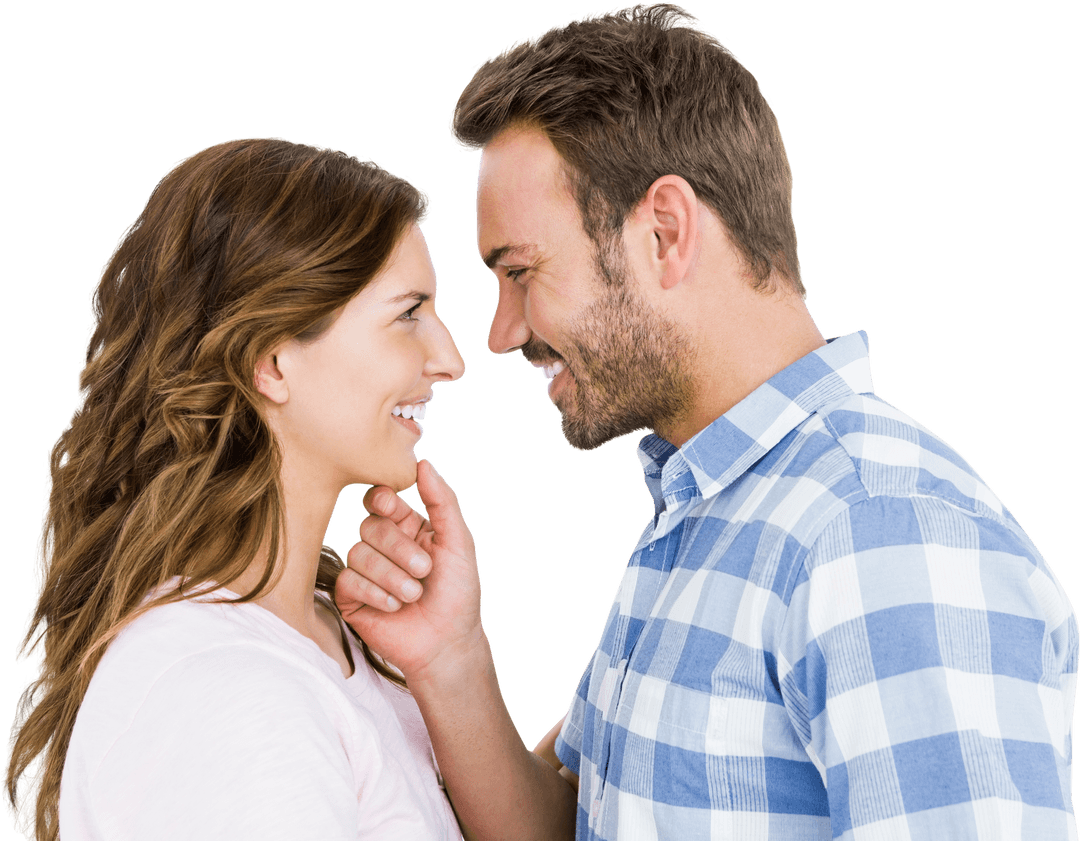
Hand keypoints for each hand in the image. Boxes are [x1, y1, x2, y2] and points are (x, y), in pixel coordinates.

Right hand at [335, 460, 481, 679]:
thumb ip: (443, 501)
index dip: (381, 499)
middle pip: (370, 526)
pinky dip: (375, 591)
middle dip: (398, 548)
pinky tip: (394, 606)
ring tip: (414, 594)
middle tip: (425, 570)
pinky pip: (349, 580)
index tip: (389, 505)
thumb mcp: (459, 543)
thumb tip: (423, 462)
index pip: (381, 499)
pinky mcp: (351, 598)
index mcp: (408, 528)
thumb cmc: (459, 595)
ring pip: (358, 553)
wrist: (448, 645)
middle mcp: (384, 546)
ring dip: (391, 575)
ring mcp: (365, 572)